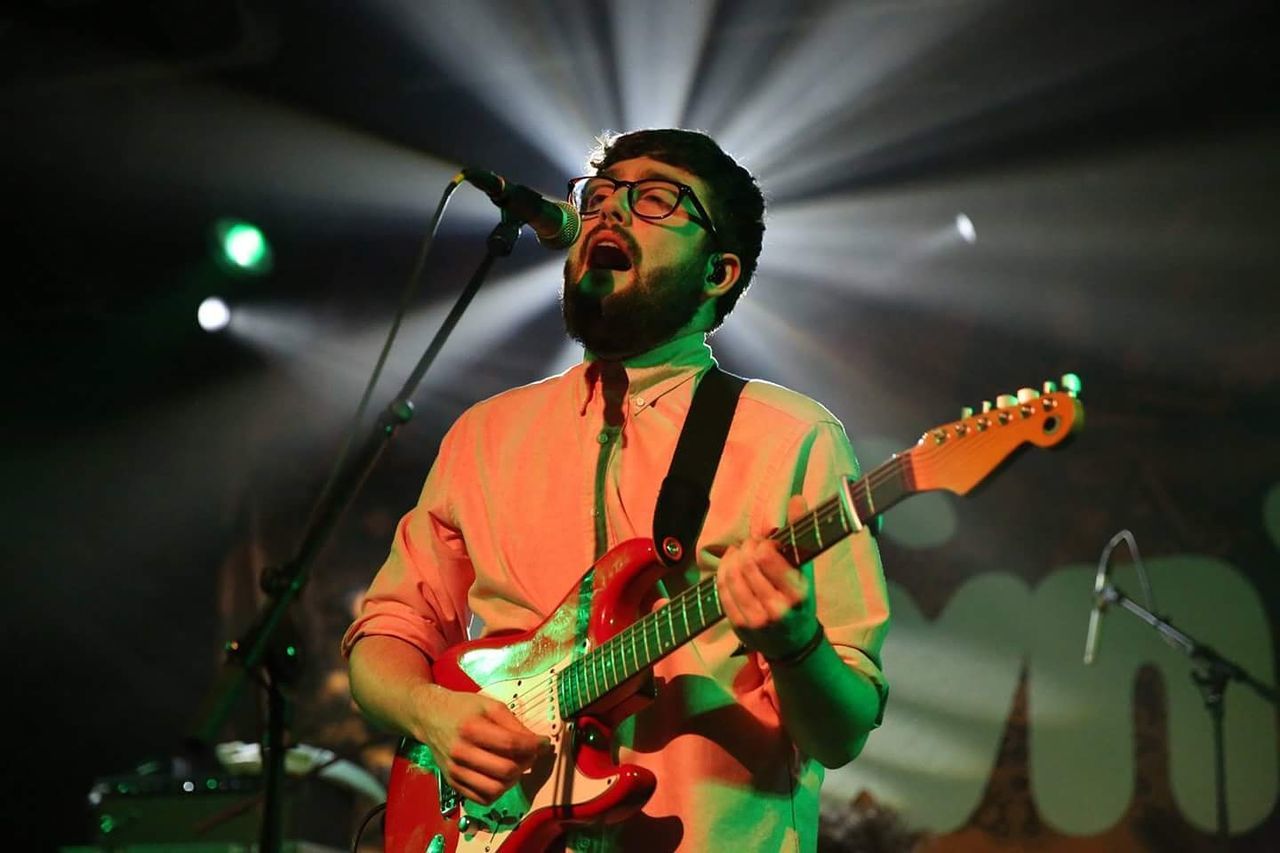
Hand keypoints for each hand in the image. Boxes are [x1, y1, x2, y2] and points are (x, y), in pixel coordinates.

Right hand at [409, 684, 547, 804]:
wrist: (429, 717)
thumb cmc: (463, 708)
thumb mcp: (490, 705)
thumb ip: (513, 723)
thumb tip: (537, 742)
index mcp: (471, 728)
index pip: (511, 744)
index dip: (534, 746)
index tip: (544, 743)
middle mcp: (461, 752)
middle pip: (506, 770)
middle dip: (526, 764)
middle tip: (531, 755)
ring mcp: (455, 771)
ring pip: (495, 789)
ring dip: (514, 780)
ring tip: (516, 766)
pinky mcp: (453, 783)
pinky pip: (482, 799)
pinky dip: (498, 791)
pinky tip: (501, 777)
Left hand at [716, 495, 817, 659]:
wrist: (793, 644)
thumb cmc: (800, 601)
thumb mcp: (806, 570)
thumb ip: (800, 534)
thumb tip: (797, 498)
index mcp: (798, 593)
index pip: (766, 556)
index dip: (762, 543)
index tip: (766, 543)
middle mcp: (777, 609)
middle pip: (746, 563)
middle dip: (745, 548)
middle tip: (750, 546)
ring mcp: (756, 620)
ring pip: (730, 575)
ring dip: (731, 558)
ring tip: (738, 553)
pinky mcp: (738, 626)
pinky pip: (721, 591)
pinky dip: (722, 573)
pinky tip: (729, 567)